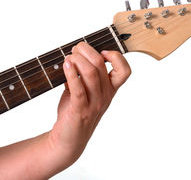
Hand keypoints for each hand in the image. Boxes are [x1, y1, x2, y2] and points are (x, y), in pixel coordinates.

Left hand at [47, 42, 130, 165]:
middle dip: (86, 51)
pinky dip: (71, 73)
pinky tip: (65, 66)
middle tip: (75, 50)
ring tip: (68, 58)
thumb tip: (74, 55)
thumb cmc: (75, 113)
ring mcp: (93, 103)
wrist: (68, 140)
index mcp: (109, 90)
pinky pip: (78, 88)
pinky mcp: (80, 110)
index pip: (125, 71)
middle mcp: (105, 96)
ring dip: (77, 60)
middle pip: (100, 65)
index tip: (101, 52)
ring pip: (90, 73)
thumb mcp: (85, 91)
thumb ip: (83, 75)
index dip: (116, 56)